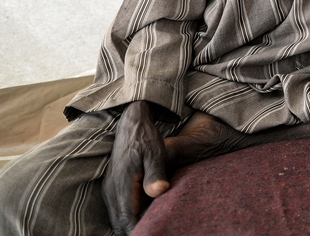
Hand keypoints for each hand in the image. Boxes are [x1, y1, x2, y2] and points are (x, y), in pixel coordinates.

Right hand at [102, 101, 169, 235]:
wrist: (131, 126)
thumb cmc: (146, 139)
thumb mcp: (155, 153)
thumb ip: (156, 173)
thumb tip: (160, 192)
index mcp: (123, 185)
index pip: (128, 219)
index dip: (139, 230)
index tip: (152, 232)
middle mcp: (112, 191)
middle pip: (120, 224)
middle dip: (134, 231)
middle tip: (154, 230)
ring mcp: (109, 190)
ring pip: (116, 219)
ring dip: (129, 225)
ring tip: (148, 226)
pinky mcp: (110, 188)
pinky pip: (116, 211)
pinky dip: (126, 218)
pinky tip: (141, 216)